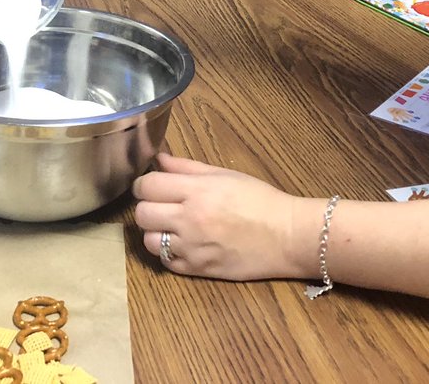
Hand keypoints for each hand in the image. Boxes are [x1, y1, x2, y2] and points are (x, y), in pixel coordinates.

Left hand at [132, 153, 318, 280]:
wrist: (286, 236)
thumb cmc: (259, 199)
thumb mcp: (224, 175)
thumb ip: (187, 167)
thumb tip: (159, 159)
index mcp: (197, 191)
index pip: (148, 186)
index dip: (144, 184)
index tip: (151, 186)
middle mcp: (189, 219)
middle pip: (142, 214)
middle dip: (146, 207)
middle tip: (160, 205)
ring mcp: (192, 248)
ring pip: (149, 241)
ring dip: (155, 232)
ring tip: (170, 227)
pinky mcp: (198, 269)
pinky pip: (166, 262)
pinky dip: (169, 253)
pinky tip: (182, 244)